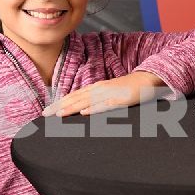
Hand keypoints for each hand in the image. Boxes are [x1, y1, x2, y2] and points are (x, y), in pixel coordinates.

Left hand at [42, 71, 164, 116]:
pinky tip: (85, 113)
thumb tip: (83, 109)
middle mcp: (100, 89)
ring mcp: (110, 93)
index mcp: (97, 88)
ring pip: (87, 101)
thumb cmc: (130, 88)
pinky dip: (95, 108)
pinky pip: (106, 105)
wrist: (149, 79)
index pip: (74, 95)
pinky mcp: (121, 99)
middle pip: (76, 98)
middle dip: (60, 106)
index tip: (46, 111)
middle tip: (45, 114)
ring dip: (72, 107)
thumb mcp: (111, 93)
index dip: (59, 102)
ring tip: (59, 114)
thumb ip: (98, 100)